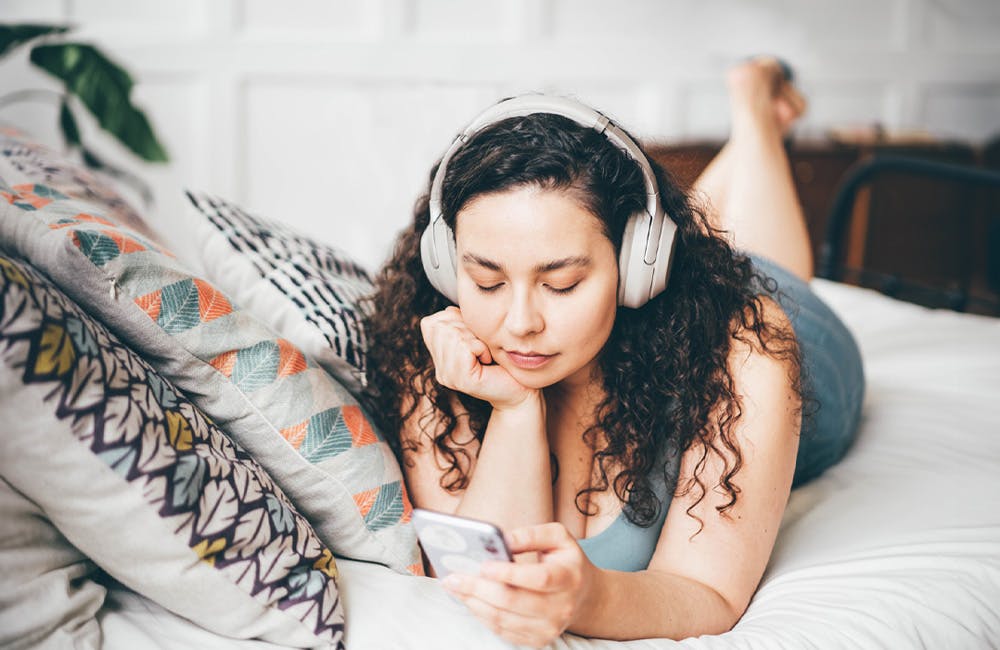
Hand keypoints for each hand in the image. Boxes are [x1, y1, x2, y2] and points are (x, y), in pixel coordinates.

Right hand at [420, 306, 535, 410]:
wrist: (520, 391)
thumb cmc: (503, 362)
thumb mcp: (477, 337)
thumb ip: (460, 324)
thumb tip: (449, 310)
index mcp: (440, 359)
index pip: (430, 324)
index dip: (453, 320)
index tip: (473, 336)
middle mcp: (440, 370)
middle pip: (441, 327)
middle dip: (466, 328)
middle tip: (481, 347)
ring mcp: (449, 377)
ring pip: (452, 335)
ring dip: (475, 338)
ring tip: (485, 354)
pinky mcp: (462, 380)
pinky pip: (465, 347)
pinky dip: (481, 347)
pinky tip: (487, 359)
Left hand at [441, 523, 596, 648]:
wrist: (584, 596)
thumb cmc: (566, 561)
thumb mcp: (558, 537)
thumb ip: (531, 534)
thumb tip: (503, 540)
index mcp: (567, 577)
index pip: (537, 578)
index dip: (509, 573)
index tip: (483, 565)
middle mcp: (561, 607)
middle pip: (513, 601)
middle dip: (477, 589)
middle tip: (453, 577)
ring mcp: (549, 627)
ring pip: (503, 619)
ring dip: (473, 603)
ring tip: (455, 587)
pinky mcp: (537, 640)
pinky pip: (503, 631)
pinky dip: (482, 615)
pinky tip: (470, 600)